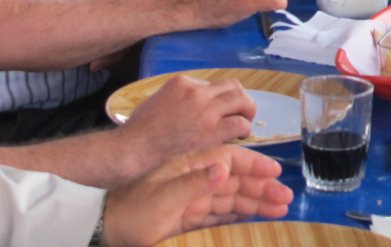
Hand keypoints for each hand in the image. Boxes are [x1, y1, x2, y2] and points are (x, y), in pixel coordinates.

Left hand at [101, 145, 292, 246]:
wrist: (103, 229)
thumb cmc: (131, 212)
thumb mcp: (162, 197)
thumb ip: (194, 183)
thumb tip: (225, 167)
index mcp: (190, 166)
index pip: (230, 161)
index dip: (255, 165)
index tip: (276, 173)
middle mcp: (195, 179)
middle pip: (235, 180)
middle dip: (262, 188)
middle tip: (286, 198)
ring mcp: (192, 198)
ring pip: (231, 198)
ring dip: (255, 202)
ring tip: (280, 209)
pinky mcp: (187, 218)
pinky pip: (219, 213)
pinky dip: (238, 214)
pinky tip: (254, 217)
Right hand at [120, 75, 256, 166]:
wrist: (133, 148)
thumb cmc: (140, 130)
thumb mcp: (159, 99)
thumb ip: (180, 97)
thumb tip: (196, 103)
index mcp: (183, 82)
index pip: (213, 84)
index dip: (220, 98)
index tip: (220, 111)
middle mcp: (196, 91)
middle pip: (233, 86)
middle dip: (241, 99)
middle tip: (241, 113)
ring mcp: (205, 109)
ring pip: (242, 99)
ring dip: (247, 110)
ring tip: (244, 123)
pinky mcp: (210, 130)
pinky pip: (239, 123)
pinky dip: (245, 128)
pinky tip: (240, 136)